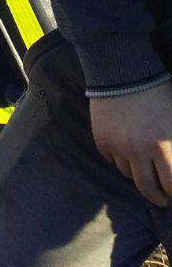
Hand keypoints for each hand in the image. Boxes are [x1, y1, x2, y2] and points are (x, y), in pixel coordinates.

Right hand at [89, 82, 171, 206]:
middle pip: (147, 188)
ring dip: (137, 172)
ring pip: (127, 174)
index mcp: (162, 146)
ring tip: (141, 164)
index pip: (171, 184)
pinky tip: (124, 147)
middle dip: (157, 196)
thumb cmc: (157, 92)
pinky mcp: (101, 140)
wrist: (121, 69)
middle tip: (161, 197)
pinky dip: (119, 157)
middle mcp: (138, 151)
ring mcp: (117, 146)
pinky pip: (111, 159)